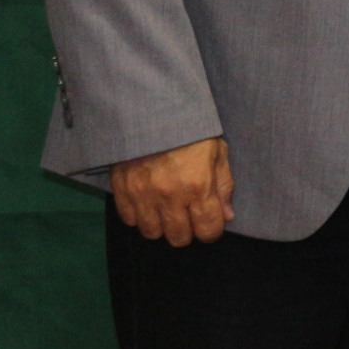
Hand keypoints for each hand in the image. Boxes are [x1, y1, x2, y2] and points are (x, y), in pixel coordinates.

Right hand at [111, 136, 234, 245]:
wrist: (152, 109)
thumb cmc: (191, 130)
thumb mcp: (217, 151)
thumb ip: (224, 186)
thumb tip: (228, 216)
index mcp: (198, 185)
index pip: (207, 230)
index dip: (212, 231)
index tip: (210, 224)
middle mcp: (169, 195)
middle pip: (179, 238)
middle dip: (188, 231)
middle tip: (188, 216)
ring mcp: (142, 194)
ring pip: (152, 233)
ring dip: (162, 226)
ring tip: (166, 209)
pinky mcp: (121, 189)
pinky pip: (129, 219)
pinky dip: (139, 216)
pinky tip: (148, 202)